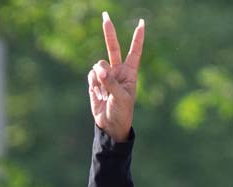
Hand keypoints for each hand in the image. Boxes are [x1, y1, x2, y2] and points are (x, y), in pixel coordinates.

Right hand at [88, 12, 144, 142]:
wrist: (110, 125)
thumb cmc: (121, 112)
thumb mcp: (121, 98)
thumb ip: (110, 82)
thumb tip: (98, 69)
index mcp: (130, 72)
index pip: (135, 52)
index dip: (138, 38)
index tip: (141, 23)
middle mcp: (118, 70)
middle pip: (113, 47)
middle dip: (108, 31)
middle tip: (105, 15)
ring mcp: (106, 75)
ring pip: (98, 66)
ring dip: (99, 78)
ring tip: (105, 94)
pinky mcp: (95, 82)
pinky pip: (91, 75)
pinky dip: (93, 84)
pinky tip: (98, 95)